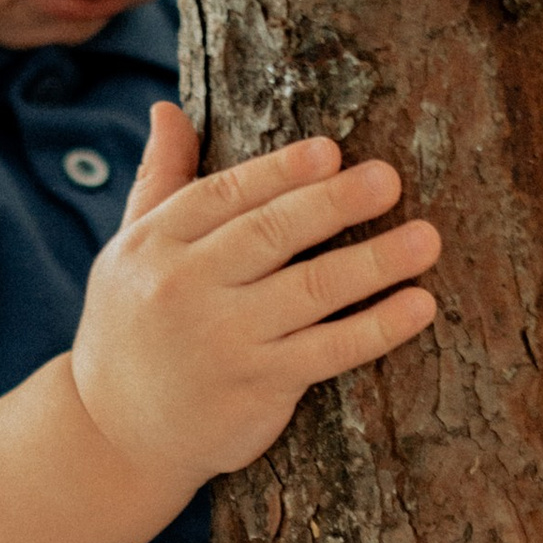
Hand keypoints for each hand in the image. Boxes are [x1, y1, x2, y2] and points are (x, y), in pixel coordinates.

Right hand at [71, 100, 440, 492]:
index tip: (330, 152)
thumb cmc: (133, 330)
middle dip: (333, 203)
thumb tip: (168, 107)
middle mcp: (185, 289)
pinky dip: (378, 328)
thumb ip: (159, 182)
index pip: (224, 196)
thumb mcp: (129, 253)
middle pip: (270, 235)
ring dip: (374, 262)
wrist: (115, 435)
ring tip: (426, 240)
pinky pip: (329, 350)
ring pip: (309, 290)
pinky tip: (418, 306)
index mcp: (155, 245)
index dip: (280, 172)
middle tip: (388, 180)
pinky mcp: (258, 387)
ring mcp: (224, 341)